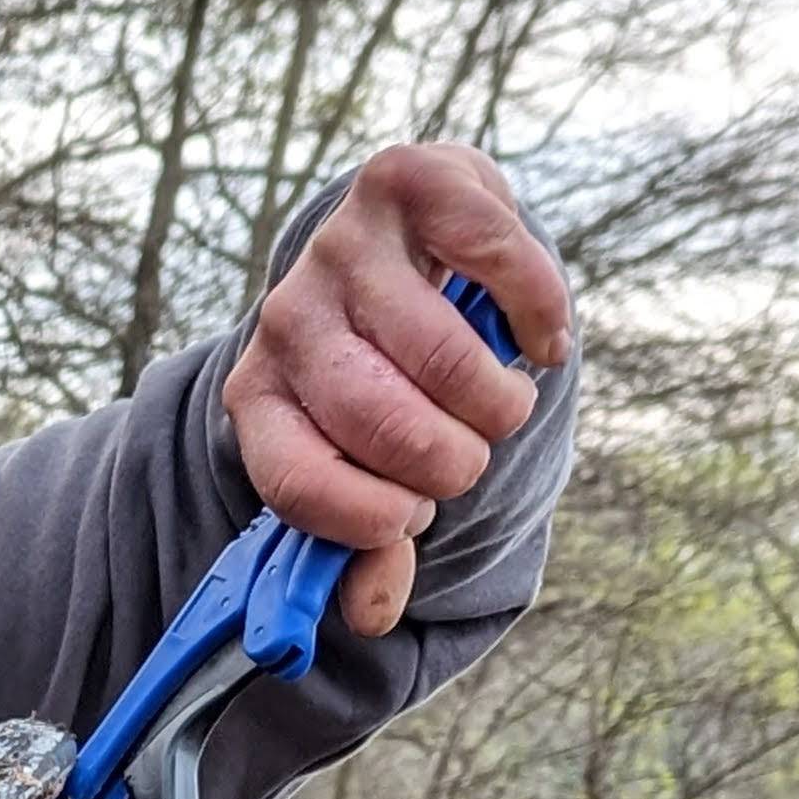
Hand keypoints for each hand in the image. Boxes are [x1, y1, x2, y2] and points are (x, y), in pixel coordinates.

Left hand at [223, 140, 573, 640]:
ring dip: (495, 400)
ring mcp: (340, 247)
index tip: (413, 515)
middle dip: (447, 461)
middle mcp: (284, 320)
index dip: (370, 518)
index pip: (297, 483)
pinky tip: (541, 342)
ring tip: (501, 402)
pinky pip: (491, 255)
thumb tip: (373, 616)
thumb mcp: (367, 455)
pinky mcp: (406, 182)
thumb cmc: (386, 371)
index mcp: (256, 399)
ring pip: (441, 355)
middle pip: (376, 420)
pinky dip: (536, 312)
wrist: (403, 240)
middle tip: (468, 455)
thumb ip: (371, 539)